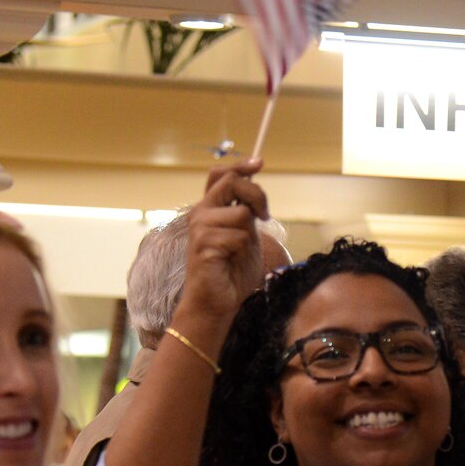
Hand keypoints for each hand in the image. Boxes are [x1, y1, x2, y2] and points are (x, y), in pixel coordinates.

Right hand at [178, 158, 270, 328]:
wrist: (216, 303)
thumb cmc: (231, 272)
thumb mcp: (245, 235)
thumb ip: (246, 213)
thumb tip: (256, 190)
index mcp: (209, 209)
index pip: (220, 175)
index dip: (240, 166)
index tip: (259, 163)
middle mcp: (200, 213)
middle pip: (232, 183)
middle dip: (256, 195)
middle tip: (265, 216)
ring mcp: (199, 228)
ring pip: (240, 213)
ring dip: (248, 235)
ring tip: (238, 252)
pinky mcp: (203, 244)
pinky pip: (237, 236)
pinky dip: (241, 250)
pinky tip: (229, 262)